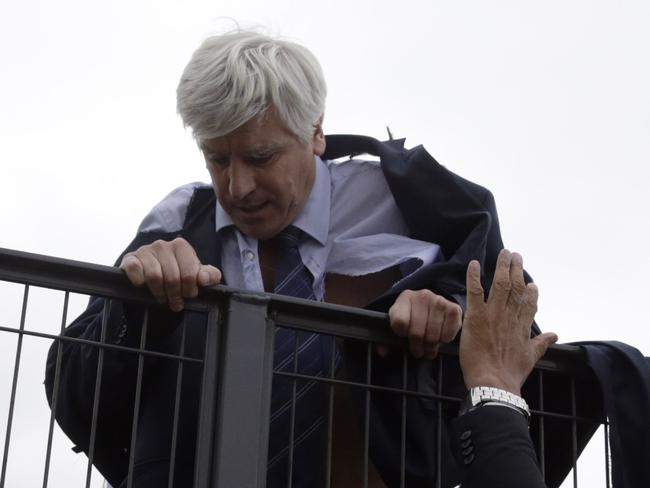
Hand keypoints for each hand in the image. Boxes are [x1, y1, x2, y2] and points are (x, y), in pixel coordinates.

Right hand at [120, 237, 221, 311]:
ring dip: (159, 293)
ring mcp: (145, 250)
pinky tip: (143, 286)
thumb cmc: (177, 274)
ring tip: (162, 298)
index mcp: (181, 246)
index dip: (190, 289)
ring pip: (154, 276)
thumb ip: (209, 275)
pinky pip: (135, 270)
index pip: (189, 272)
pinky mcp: (130, 258)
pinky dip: (140, 282)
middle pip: (172, 277)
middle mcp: (162, 245)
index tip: (188, 296)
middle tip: (176, 303)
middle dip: (175, 295)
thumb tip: (204, 278)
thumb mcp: (196, 275)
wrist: (149, 276)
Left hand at [388, 289, 461, 358]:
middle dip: (417, 346)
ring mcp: (439, 301)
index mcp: (404, 298)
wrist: (433, 304)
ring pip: (432, 335)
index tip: (404, 336)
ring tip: (429, 348)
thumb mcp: (398, 322)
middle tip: (419, 352)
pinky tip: (440, 338)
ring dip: (430, 347)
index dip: (401, 333)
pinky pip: (448, 334)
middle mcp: (422, 296)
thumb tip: (381, 352)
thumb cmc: (413, 316)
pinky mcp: (454, 309)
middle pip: (416, 332)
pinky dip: (443, 341)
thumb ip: (386, 338)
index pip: (399, 322)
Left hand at [460, 250, 557, 394]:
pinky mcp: (476, 316)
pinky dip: (474, 276)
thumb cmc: (511, 373)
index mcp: (523, 326)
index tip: (531, 282)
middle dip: (516, 269)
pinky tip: (473, 263)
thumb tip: (555, 336)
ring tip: (503, 253)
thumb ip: (541, 343)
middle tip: (515, 255)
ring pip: (500, 284)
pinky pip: (476, 291)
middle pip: (516, 287)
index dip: (530, 290)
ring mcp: (494, 314)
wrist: (494, 382)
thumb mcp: (531, 357)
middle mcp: (510, 316)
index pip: (529, 302)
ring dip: (502, 266)